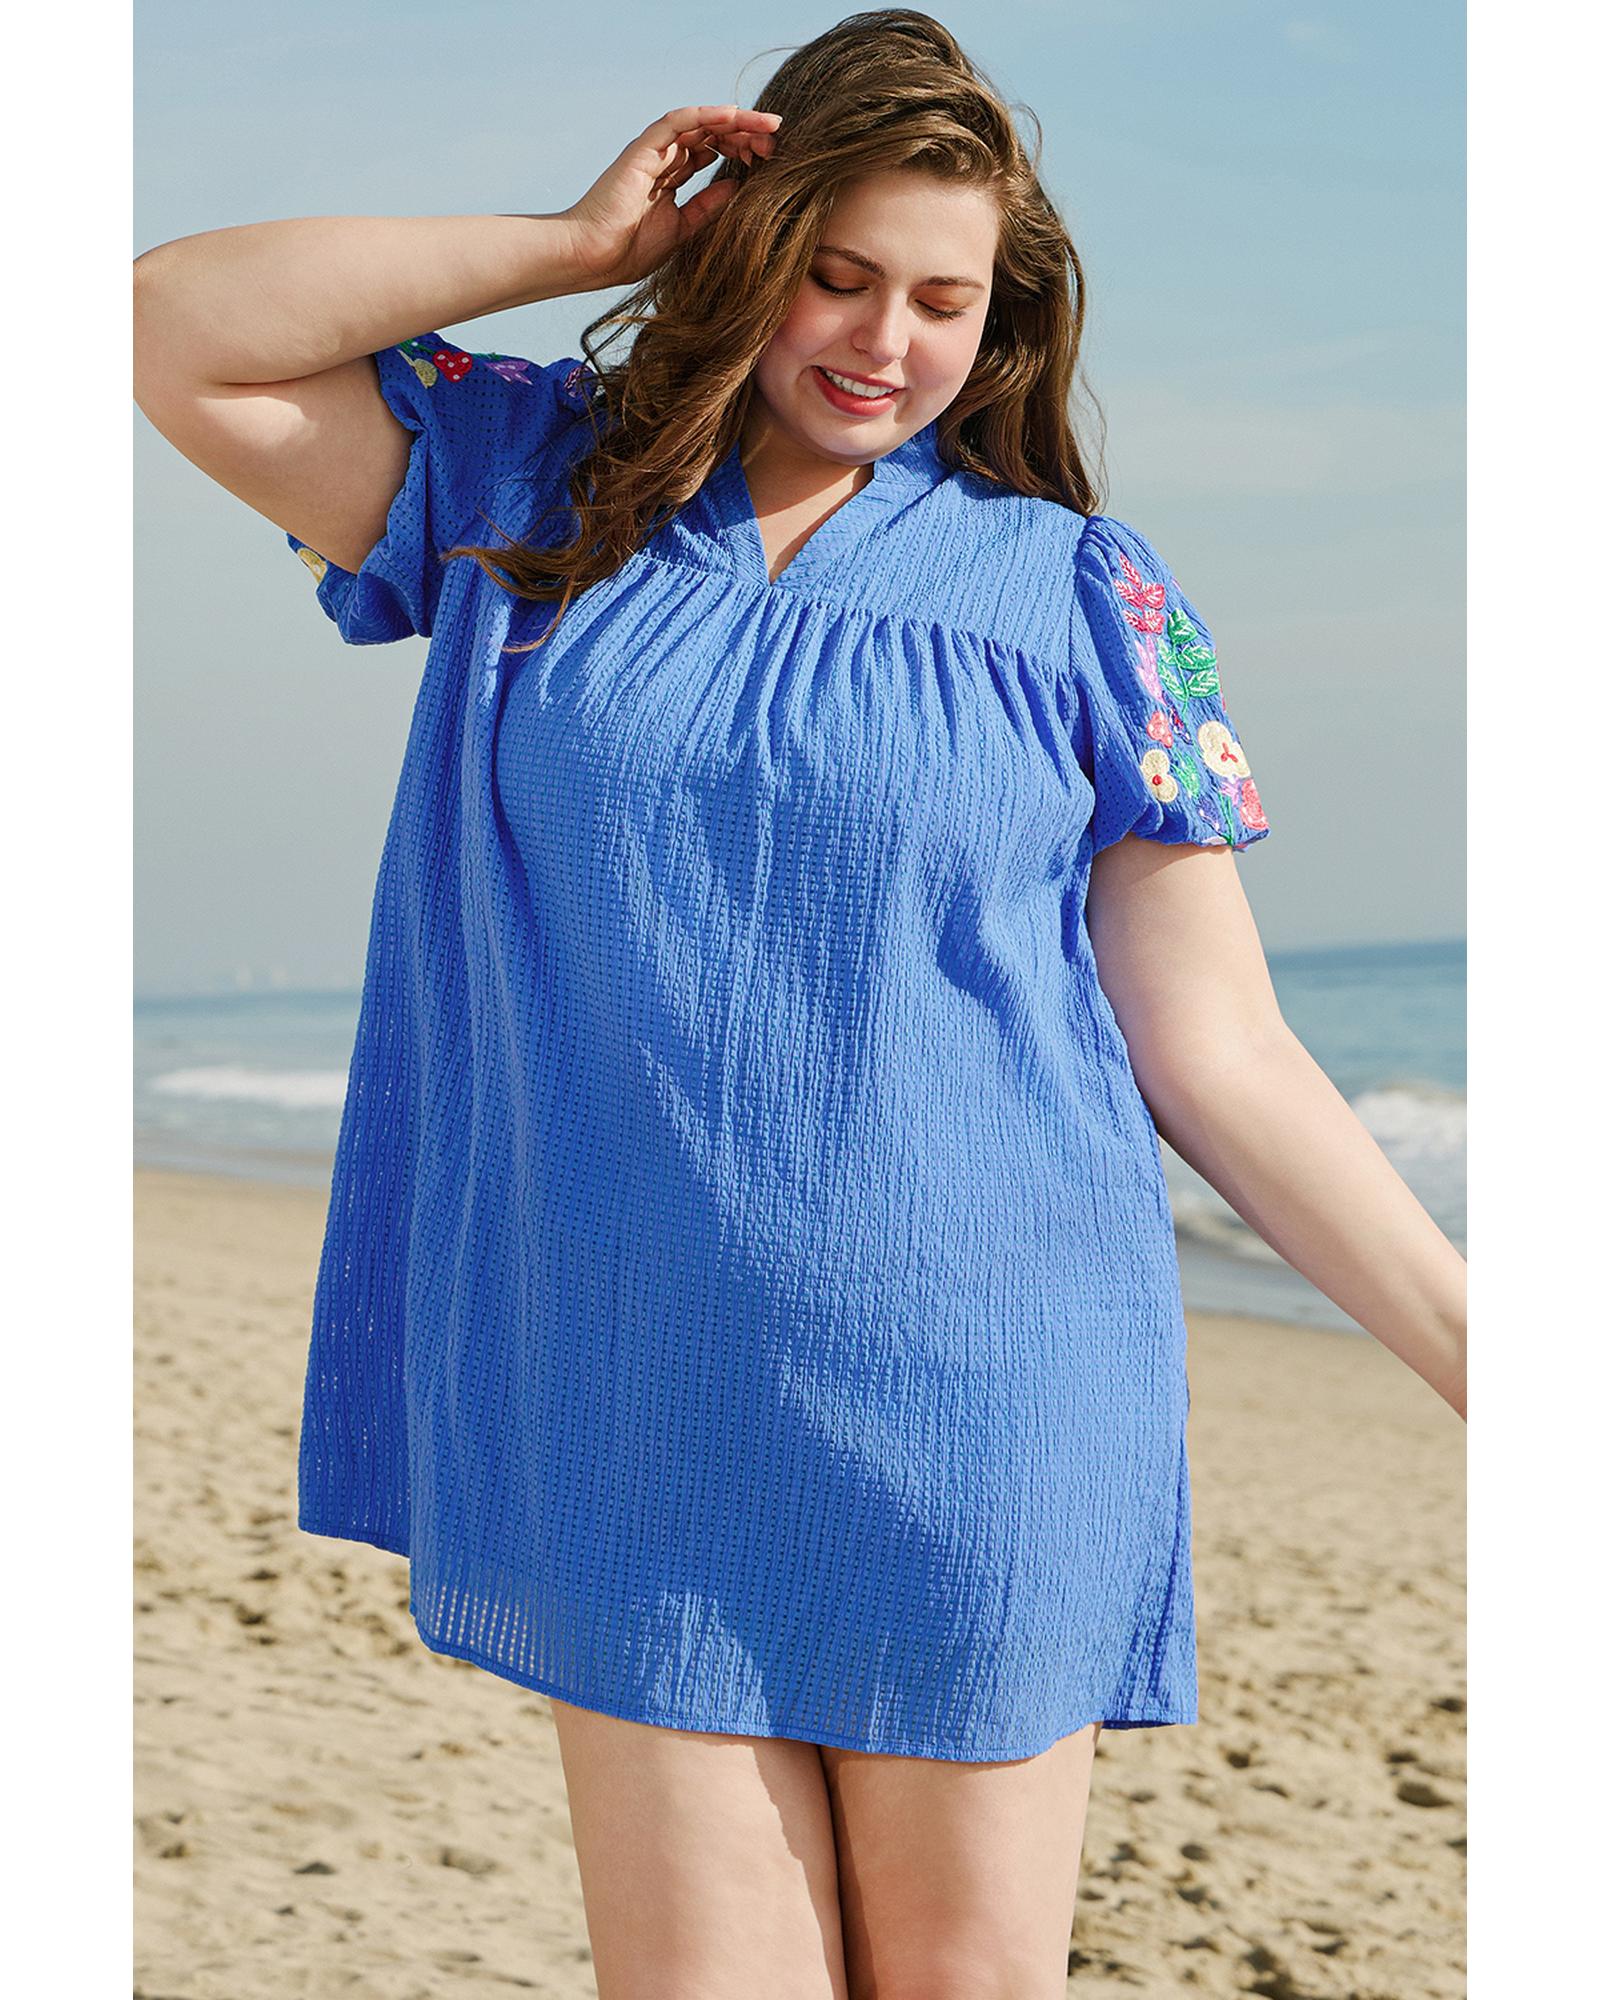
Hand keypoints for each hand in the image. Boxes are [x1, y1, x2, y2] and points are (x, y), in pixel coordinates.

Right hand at [560, 103, 781, 291]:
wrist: (594, 257)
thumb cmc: (629, 251)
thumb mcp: (684, 229)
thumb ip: (708, 207)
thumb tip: (738, 187)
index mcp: (670, 178)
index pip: (711, 153)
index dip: (740, 150)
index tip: (769, 157)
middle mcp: (662, 159)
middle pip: (710, 134)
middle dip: (745, 132)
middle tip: (776, 136)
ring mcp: (652, 152)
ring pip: (700, 123)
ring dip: (735, 121)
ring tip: (766, 124)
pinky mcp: (642, 148)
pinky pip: (677, 121)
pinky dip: (705, 115)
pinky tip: (733, 114)